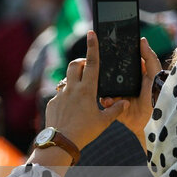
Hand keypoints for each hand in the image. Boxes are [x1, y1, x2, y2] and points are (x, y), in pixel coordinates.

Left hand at [45, 30, 128, 148]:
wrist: (61, 143)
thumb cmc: (85, 132)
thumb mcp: (104, 122)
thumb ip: (115, 110)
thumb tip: (124, 103)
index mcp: (87, 90)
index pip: (91, 63)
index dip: (92, 46)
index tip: (91, 33)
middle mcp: (72, 88)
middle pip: (75, 65)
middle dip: (81, 62)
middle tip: (88, 69)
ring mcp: (60, 95)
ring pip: (67, 80)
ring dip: (75, 81)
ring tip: (82, 95)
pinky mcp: (52, 103)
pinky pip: (60, 94)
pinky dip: (67, 97)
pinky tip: (71, 110)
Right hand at [100, 37, 161, 135]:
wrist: (156, 121)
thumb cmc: (160, 96)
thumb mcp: (155, 74)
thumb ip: (149, 58)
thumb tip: (142, 40)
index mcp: (137, 75)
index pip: (124, 63)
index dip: (115, 58)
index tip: (105, 50)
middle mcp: (128, 84)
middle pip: (112, 75)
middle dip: (104, 73)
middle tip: (96, 68)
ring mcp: (122, 96)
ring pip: (107, 88)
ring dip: (102, 87)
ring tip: (100, 85)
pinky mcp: (117, 108)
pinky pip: (107, 103)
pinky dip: (105, 101)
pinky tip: (106, 99)